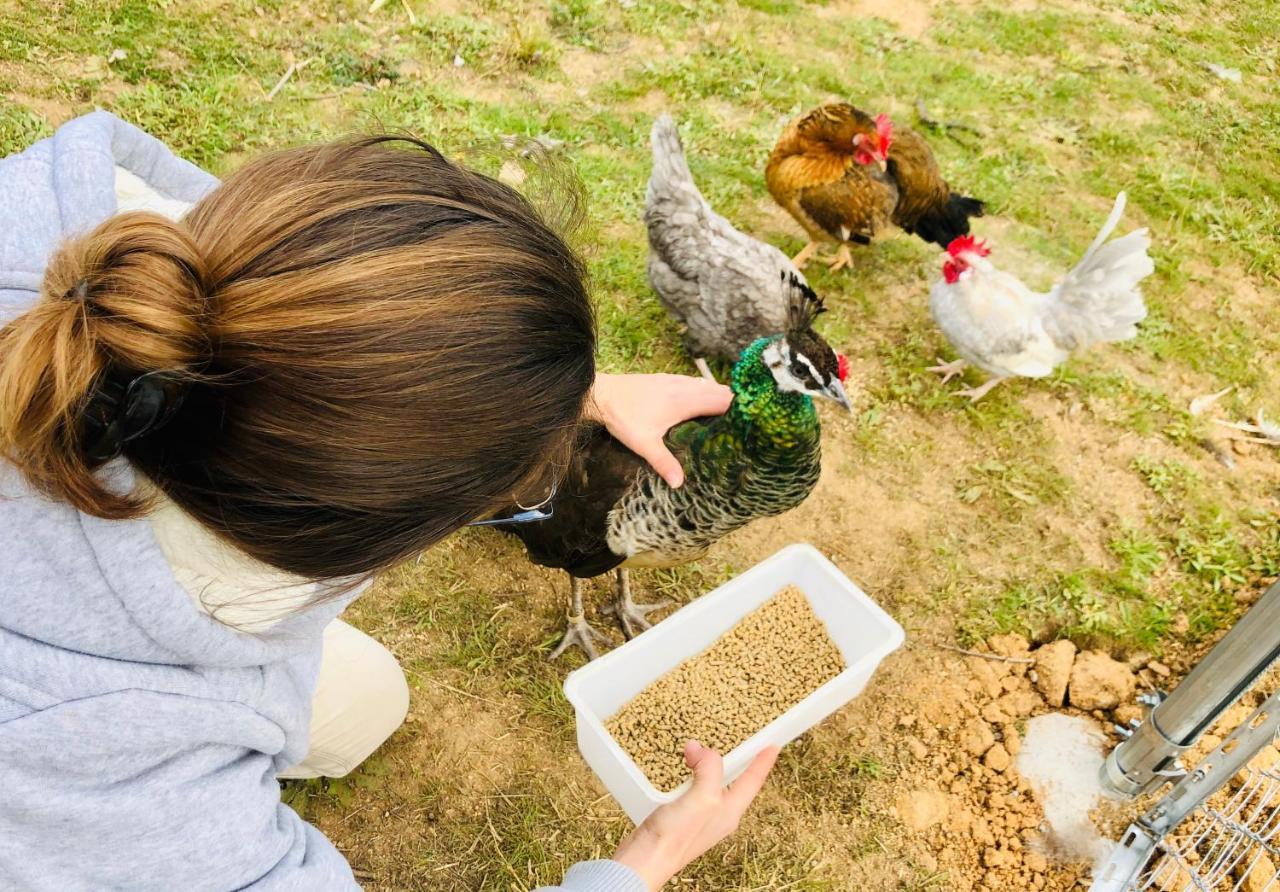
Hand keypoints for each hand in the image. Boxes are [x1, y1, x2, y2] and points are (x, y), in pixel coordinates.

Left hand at [587, 373, 731, 487]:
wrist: (601, 393)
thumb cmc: (623, 417)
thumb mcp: (644, 444)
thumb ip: (664, 463)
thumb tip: (680, 484)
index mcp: (685, 400)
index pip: (723, 400)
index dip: (739, 410)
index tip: (750, 423)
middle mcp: (685, 386)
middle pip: (721, 391)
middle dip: (734, 405)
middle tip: (744, 424)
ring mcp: (676, 380)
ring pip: (709, 385)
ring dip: (720, 397)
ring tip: (727, 417)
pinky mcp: (667, 379)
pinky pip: (696, 383)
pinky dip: (706, 392)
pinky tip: (701, 407)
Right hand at [612, 741, 779, 890]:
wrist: (646, 859)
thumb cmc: (676, 838)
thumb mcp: (703, 797)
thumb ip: (709, 769)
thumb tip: (701, 749)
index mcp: (730, 811)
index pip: (752, 781)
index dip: (763, 762)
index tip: (773, 746)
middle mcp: (719, 815)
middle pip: (734, 781)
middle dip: (736, 761)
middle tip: (742, 744)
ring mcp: (700, 816)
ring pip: (712, 782)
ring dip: (709, 764)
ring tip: (703, 751)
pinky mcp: (682, 814)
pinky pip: (694, 787)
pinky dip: (691, 773)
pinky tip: (684, 769)